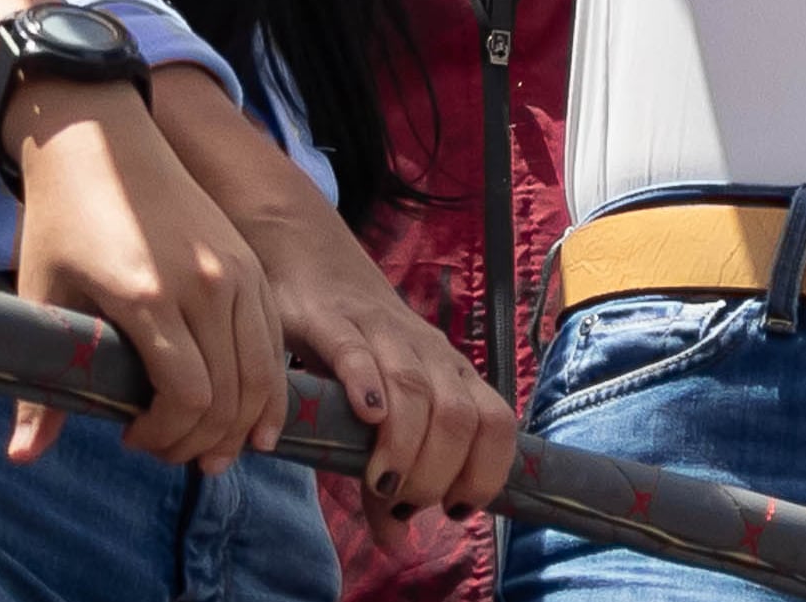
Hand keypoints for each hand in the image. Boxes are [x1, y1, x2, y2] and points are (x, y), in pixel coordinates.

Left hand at [5, 83, 285, 472]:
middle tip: (170, 452)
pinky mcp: (250, 262)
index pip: (188, 397)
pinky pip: (273, 337)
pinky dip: (269, 384)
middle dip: (203, 439)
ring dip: (243, 420)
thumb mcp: (43, 298)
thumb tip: (21, 458)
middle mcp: (205, 286)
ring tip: (215, 447)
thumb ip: (41, 388)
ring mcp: (236, 271)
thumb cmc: (62, 220)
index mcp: (150, 298)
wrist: (100, 139)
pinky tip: (252, 413)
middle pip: (232, 393)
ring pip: (263, 369)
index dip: (165, 436)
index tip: (132, 439)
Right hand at [238, 184, 517, 523]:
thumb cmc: (354, 350)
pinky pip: (357, 352)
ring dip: (405, 445)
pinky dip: (367, 384)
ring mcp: (383, 333)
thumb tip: (398, 545)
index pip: (496, 424)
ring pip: (417, 389)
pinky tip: (367, 416)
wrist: (309, 260)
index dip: (486, 471)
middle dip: (438, 471)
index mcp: (450, 374)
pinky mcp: (333, 321)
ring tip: (382, 483)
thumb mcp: (377, 415)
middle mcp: (428, 353)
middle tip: (403, 502)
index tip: (454, 509)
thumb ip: (386, 478)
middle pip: (459, 416)